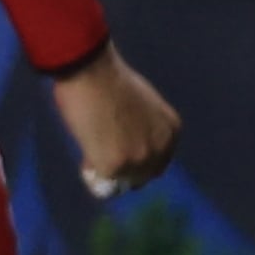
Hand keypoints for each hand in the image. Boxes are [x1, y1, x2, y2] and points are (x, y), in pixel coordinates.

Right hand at [50, 42, 178, 195]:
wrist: (92, 72)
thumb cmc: (107, 79)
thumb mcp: (139, 103)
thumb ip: (141, 125)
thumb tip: (123, 139)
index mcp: (170, 130)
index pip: (157, 162)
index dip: (135, 162)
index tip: (116, 156)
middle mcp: (161, 148)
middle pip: (141, 177)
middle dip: (122, 172)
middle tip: (99, 160)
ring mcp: (139, 159)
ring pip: (120, 181)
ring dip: (104, 171)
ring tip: (89, 150)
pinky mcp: (115, 165)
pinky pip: (99, 182)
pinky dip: (89, 171)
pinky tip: (83, 153)